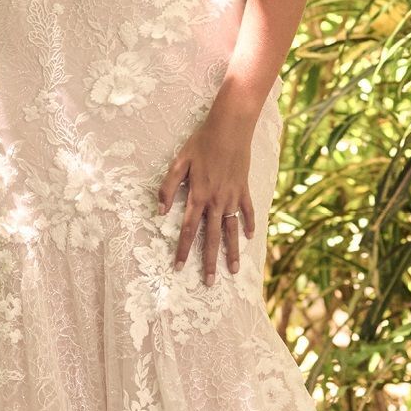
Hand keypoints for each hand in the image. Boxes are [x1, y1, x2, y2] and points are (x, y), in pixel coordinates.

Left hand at [158, 108, 256, 283]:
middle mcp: (216, 201)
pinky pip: (247, 211)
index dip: (182, 250)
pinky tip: (250, 237)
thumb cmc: (201, 142)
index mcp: (197, 196)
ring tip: (233, 271)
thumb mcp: (179, 162)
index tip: (178, 268)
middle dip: (208, 262)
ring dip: (232, 252)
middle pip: (211, 238)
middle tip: (208, 283)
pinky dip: (249, 224)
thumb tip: (160, 210)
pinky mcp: (244, 189)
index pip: (187, 230)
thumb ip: (168, 187)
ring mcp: (232, 197)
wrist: (230, 127)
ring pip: (232, 230)